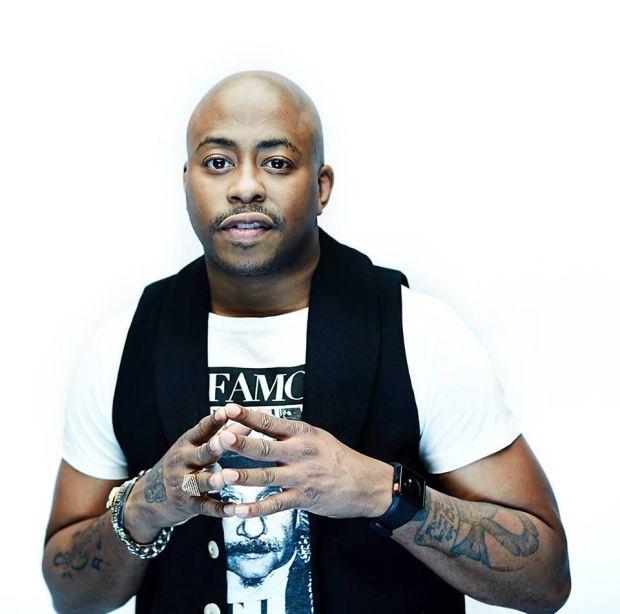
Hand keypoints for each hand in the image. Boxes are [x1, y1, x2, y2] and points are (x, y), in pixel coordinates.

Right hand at [123, 412, 248, 541]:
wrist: (148, 498)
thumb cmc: (181, 465)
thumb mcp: (194, 446)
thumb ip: (223, 433)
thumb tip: (247, 418)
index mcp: (186, 444)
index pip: (201, 430)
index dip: (213, 421)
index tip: (225, 412)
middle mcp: (183, 462)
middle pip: (201, 453)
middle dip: (213, 447)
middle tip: (226, 440)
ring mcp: (184, 484)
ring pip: (201, 481)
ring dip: (214, 479)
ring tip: (224, 478)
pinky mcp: (188, 505)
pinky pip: (206, 507)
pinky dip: (220, 508)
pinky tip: (234, 509)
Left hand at [204, 403, 393, 519]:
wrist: (365, 483)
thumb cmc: (337, 457)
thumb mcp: (316, 436)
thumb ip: (289, 432)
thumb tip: (260, 422)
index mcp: (302, 433)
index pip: (270, 422)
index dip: (248, 416)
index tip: (229, 409)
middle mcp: (300, 453)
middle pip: (265, 448)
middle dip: (241, 444)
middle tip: (221, 439)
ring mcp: (301, 477)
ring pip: (267, 477)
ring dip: (243, 477)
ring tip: (222, 475)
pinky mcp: (304, 499)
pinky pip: (275, 504)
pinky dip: (255, 509)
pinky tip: (237, 510)